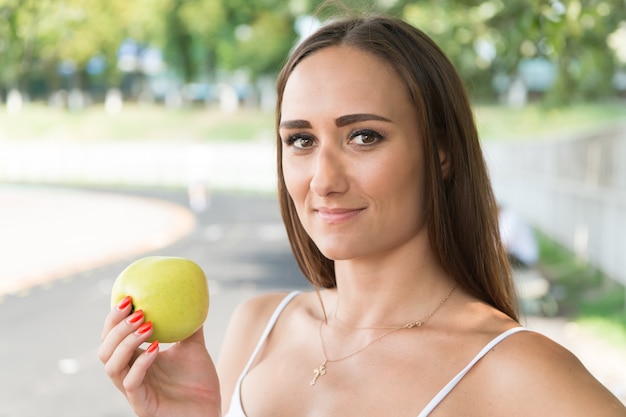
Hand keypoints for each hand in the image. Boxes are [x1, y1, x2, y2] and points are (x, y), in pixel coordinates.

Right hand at [98, 296, 220, 416]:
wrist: (211, 409)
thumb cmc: (199, 381)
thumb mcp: (194, 346)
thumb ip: (189, 324)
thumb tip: (191, 295)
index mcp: (136, 359)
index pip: (113, 337)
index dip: (115, 318)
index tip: (128, 298)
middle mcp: (129, 374)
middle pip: (105, 350)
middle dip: (116, 328)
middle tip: (136, 310)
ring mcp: (133, 391)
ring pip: (111, 366)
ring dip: (126, 343)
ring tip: (147, 327)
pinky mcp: (141, 405)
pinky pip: (131, 383)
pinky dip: (140, 363)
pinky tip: (156, 348)